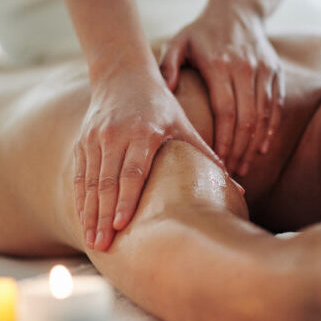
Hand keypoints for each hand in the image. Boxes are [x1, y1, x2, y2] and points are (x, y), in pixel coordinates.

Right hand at [74, 66, 223, 251]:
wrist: (122, 74)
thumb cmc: (161, 105)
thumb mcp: (184, 125)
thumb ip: (206, 155)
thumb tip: (241, 187)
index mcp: (144, 132)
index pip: (133, 171)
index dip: (126, 199)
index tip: (122, 225)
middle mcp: (116, 136)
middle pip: (108, 182)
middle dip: (104, 216)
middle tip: (104, 246)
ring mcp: (96, 139)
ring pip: (90, 182)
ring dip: (90, 213)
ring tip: (94, 242)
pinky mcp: (84, 142)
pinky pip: (80, 175)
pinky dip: (81, 200)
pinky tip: (84, 221)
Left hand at [159, 0, 283, 175]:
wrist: (237, 9)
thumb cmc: (202, 31)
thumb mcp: (179, 42)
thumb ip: (168, 64)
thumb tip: (166, 91)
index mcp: (220, 64)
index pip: (226, 111)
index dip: (224, 139)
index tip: (218, 161)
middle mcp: (245, 68)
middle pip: (246, 118)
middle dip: (240, 149)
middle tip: (232, 171)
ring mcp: (263, 70)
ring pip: (263, 115)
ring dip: (254, 144)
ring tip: (245, 165)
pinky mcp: (276, 72)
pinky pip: (276, 106)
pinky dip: (271, 129)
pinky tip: (262, 148)